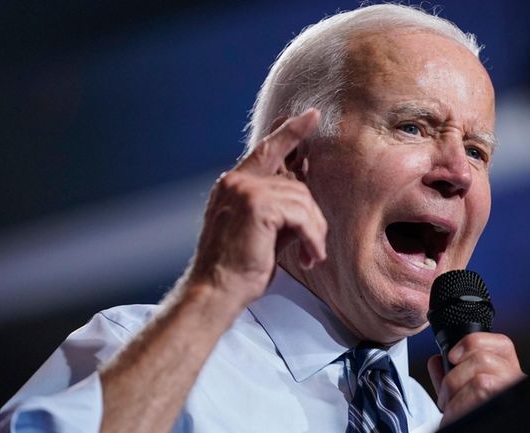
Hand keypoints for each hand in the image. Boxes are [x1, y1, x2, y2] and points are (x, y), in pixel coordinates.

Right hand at [185, 108, 326, 305]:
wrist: (215, 291)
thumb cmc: (238, 269)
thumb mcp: (263, 231)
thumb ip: (282, 208)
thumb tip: (308, 193)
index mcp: (233, 185)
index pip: (267, 150)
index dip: (291, 131)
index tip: (312, 115)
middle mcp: (236, 181)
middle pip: (296, 184)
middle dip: (313, 217)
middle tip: (314, 246)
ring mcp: (245, 190)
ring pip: (303, 199)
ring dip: (314, 232)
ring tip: (309, 255)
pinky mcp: (257, 205)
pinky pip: (302, 214)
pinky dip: (312, 238)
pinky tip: (308, 257)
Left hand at [427, 332, 524, 425]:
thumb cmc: (469, 414)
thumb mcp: (460, 390)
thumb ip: (448, 373)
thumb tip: (436, 361)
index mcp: (507, 369)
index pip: (500, 342)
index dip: (471, 343)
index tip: (453, 357)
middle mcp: (514, 379)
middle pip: (482, 358)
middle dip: (454, 377)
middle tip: (447, 395)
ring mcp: (510, 393)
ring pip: (480, 380)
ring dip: (455, 394)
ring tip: (450, 407)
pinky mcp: (501, 407)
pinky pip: (478, 397)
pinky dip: (457, 407)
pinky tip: (454, 415)